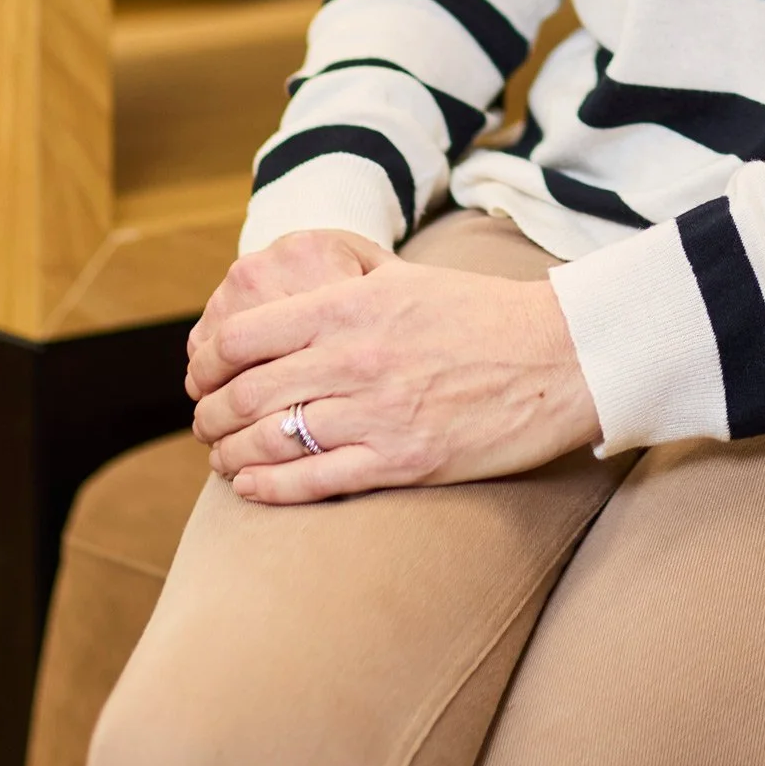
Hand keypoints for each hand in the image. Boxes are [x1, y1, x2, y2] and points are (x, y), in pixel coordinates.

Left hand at [188, 257, 599, 501]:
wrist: (561, 359)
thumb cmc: (487, 314)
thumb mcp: (409, 278)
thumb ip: (349, 280)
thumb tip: (298, 278)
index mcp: (352, 307)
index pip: (243, 335)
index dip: (207, 361)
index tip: (203, 374)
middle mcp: (354, 359)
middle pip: (246, 393)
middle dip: (211, 413)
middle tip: (206, 422)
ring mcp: (376, 414)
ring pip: (269, 440)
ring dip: (230, 453)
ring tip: (223, 456)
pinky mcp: (401, 462)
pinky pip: (310, 481)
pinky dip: (266, 487)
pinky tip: (248, 485)